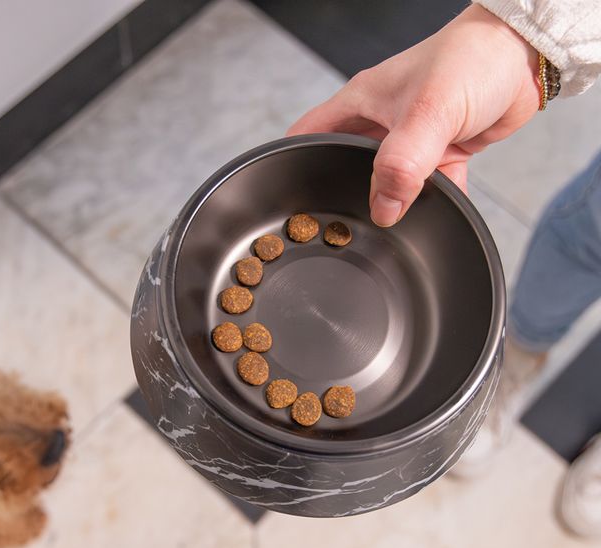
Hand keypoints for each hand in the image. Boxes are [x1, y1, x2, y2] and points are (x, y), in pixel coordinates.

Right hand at [288, 5, 540, 225]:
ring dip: (394, 202)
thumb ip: (401, 162)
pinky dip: (435, 201)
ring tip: (390, 225)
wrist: (527, 54)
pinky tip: (439, 211)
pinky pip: (428, 187)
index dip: (293, 164)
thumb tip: (383, 208)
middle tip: (339, 225)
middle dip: (344, 194)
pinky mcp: (438, 151)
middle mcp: (378, 122)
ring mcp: (409, 140)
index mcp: (359, 103)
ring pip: (388, 183)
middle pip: (345, 167)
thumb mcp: (429, 111)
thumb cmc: (472, 58)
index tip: (289, 198)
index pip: (307, 136)